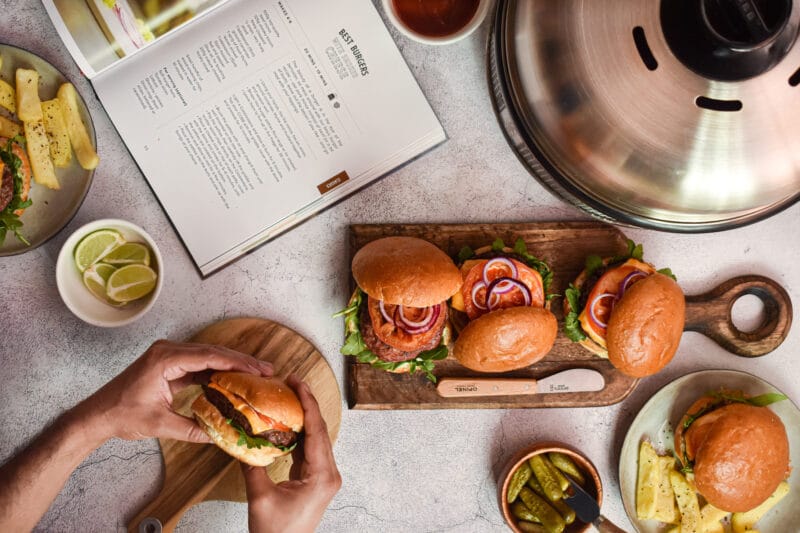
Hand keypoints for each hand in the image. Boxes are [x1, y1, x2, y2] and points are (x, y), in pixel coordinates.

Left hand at [82, 340, 273, 441]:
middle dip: (241, 361)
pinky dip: (216, 372)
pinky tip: (233, 380)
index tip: (258, 369)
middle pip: (213, 352)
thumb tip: (220, 436)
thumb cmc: (121, 415)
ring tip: (256, 374)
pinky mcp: (169, 365)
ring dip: (231, 365)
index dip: (237, 363)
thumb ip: (192, 429)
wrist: (97, 415)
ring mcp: (168, 356)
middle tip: (266, 370)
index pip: (209, 356)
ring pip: (208, 356)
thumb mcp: (160, 425)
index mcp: (165, 359)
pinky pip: (198, 364)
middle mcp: (168, 351)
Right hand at [242, 376, 341, 532]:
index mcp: (322, 475)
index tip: (297, 382)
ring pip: (317, 438)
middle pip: (320, 430)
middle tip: (292, 382)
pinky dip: (301, 433)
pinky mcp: (316, 480)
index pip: (316, 429)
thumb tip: (241, 439)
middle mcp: (329, 473)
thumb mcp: (260, 496)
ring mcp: (325, 477)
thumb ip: (252, 465)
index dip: (307, 403)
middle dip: (307, 403)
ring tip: (290, 395)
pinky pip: (311, 450)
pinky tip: (289, 421)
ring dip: (305, 416)